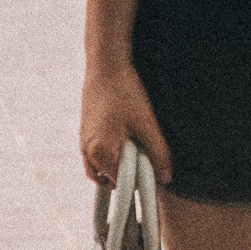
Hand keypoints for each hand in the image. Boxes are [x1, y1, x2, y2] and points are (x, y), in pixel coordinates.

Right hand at [80, 61, 171, 186]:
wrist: (106, 67)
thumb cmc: (125, 92)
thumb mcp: (147, 122)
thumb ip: (158, 152)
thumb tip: (166, 178)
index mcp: (100, 152)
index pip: (123, 182)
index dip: (142, 179)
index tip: (157, 170)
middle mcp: (87, 152)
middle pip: (112, 178)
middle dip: (131, 171)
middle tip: (148, 152)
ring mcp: (84, 145)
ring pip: (104, 170)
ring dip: (122, 165)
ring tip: (139, 146)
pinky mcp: (85, 136)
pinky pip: (98, 159)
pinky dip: (112, 158)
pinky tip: (128, 142)